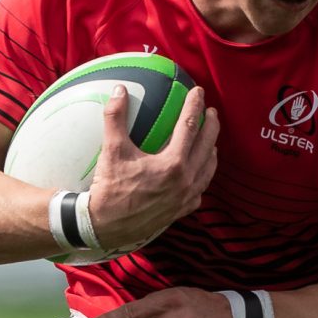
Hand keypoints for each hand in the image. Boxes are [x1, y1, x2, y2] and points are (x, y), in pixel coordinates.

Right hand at [88, 85, 218, 249]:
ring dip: (211, 151)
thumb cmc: (110, 189)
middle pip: (208, 146)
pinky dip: (203, 178)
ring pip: (208, 169)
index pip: (190, 126)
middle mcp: (185, 180)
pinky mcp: (181, 210)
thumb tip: (118, 90)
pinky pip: (200, 191)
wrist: (106, 227)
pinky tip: (199, 174)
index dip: (195, 106)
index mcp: (173, 163)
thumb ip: (116, 117)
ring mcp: (186, 197)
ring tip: (211, 141)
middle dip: (211, 125)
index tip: (199, 92)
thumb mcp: (112, 151)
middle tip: (211, 112)